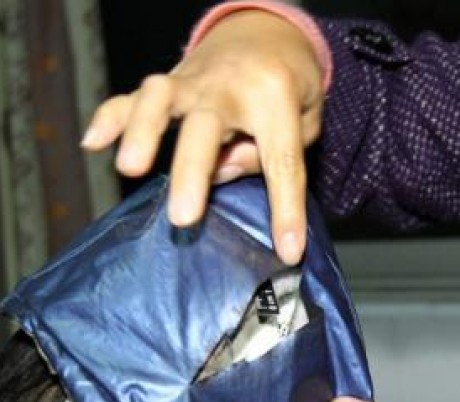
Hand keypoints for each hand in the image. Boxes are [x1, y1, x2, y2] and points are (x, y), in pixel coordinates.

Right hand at [83, 10, 324, 264]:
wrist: (267, 33)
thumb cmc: (292, 86)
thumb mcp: (305, 116)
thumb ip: (275, 149)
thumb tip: (220, 174)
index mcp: (275, 97)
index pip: (281, 161)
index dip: (285, 209)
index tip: (288, 250)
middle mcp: (228, 86)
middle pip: (205, 129)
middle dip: (192, 174)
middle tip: (184, 218)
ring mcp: (192, 81)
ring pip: (160, 100)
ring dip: (142, 133)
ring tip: (129, 170)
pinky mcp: (167, 83)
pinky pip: (132, 97)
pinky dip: (110, 117)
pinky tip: (93, 144)